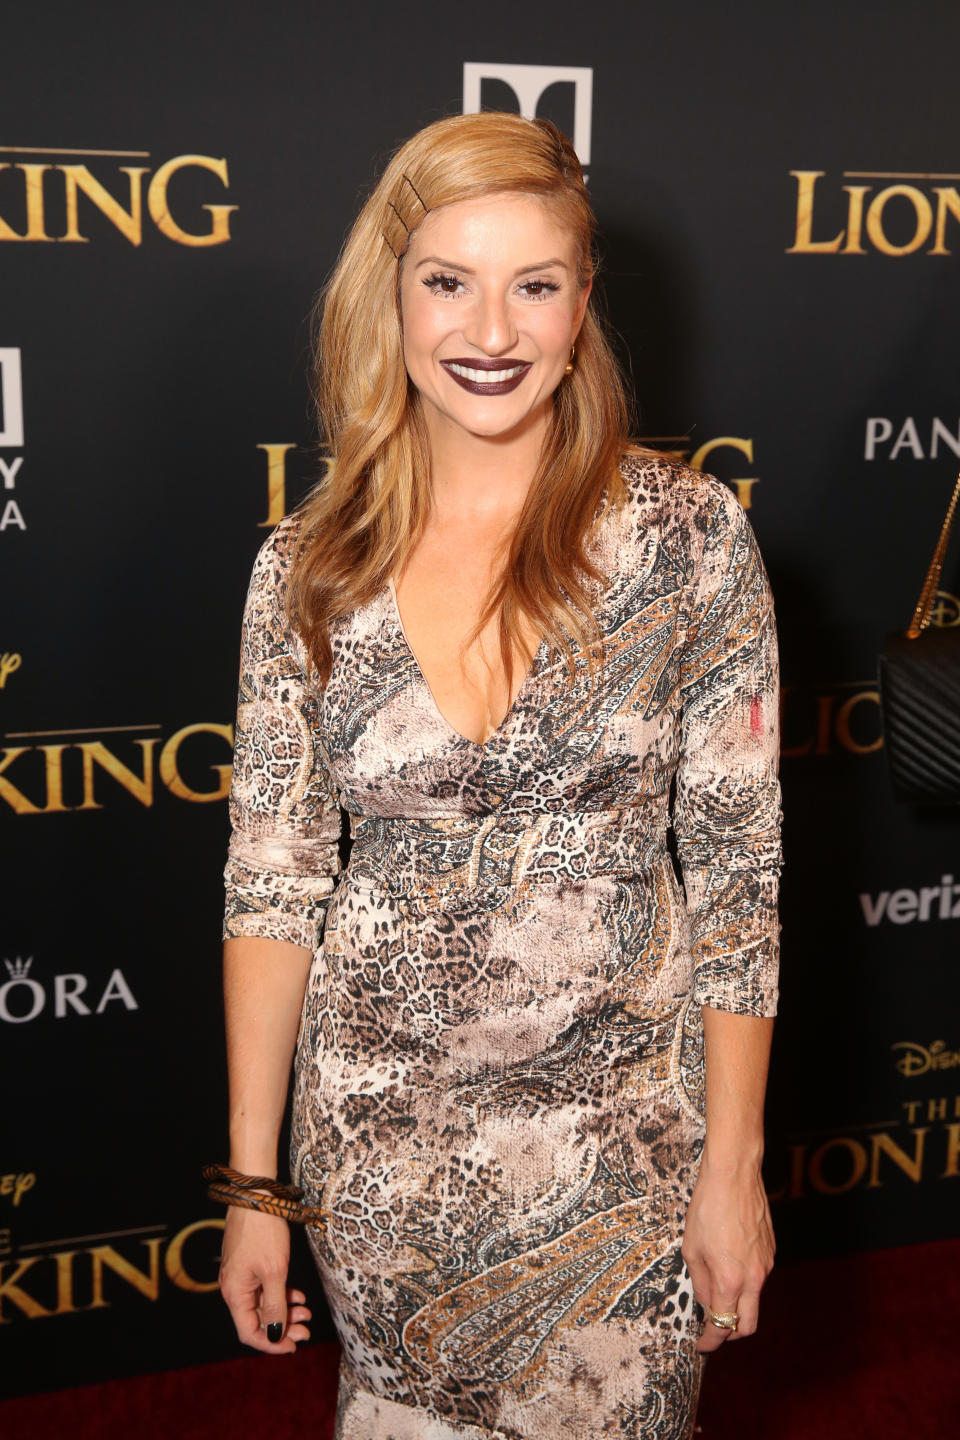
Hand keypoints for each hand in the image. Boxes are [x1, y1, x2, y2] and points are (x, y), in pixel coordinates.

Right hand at [218, 1206, 312, 1353]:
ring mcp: (240, 1274)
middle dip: (283, 1327)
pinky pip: (263, 1287)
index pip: (249, 1332)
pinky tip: (297, 1294)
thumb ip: (275, 1305)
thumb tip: (275, 1335)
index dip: (271, 1344)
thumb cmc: (264, 1231)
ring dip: (285, 1310)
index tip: (293, 1347)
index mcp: (235, 1293)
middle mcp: (234, 1287)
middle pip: (257, 1319)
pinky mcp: (248, 1263)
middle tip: (306, 1330)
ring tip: (307, 1311)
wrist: (256, 1194)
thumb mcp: (275, 1272)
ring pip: (262, 1303)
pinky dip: (280, 1293)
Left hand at [681, 1159, 774, 1352]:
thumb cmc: (708, 1206)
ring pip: (754, 1301)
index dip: (711, 1341)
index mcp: (730, 1280)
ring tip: (715, 1287)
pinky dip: (745, 1284)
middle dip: (730, 1333)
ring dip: (737, 1305)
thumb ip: (701, 1282)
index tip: (701, 1345)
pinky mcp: (771, 1252)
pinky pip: (758, 1278)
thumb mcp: (692, 1247)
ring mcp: (766, 1265)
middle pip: (748, 1325)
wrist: (735, 1175)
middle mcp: (754, 1278)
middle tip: (711, 1327)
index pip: (723, 1326)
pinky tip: (728, 1264)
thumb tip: (707, 1304)